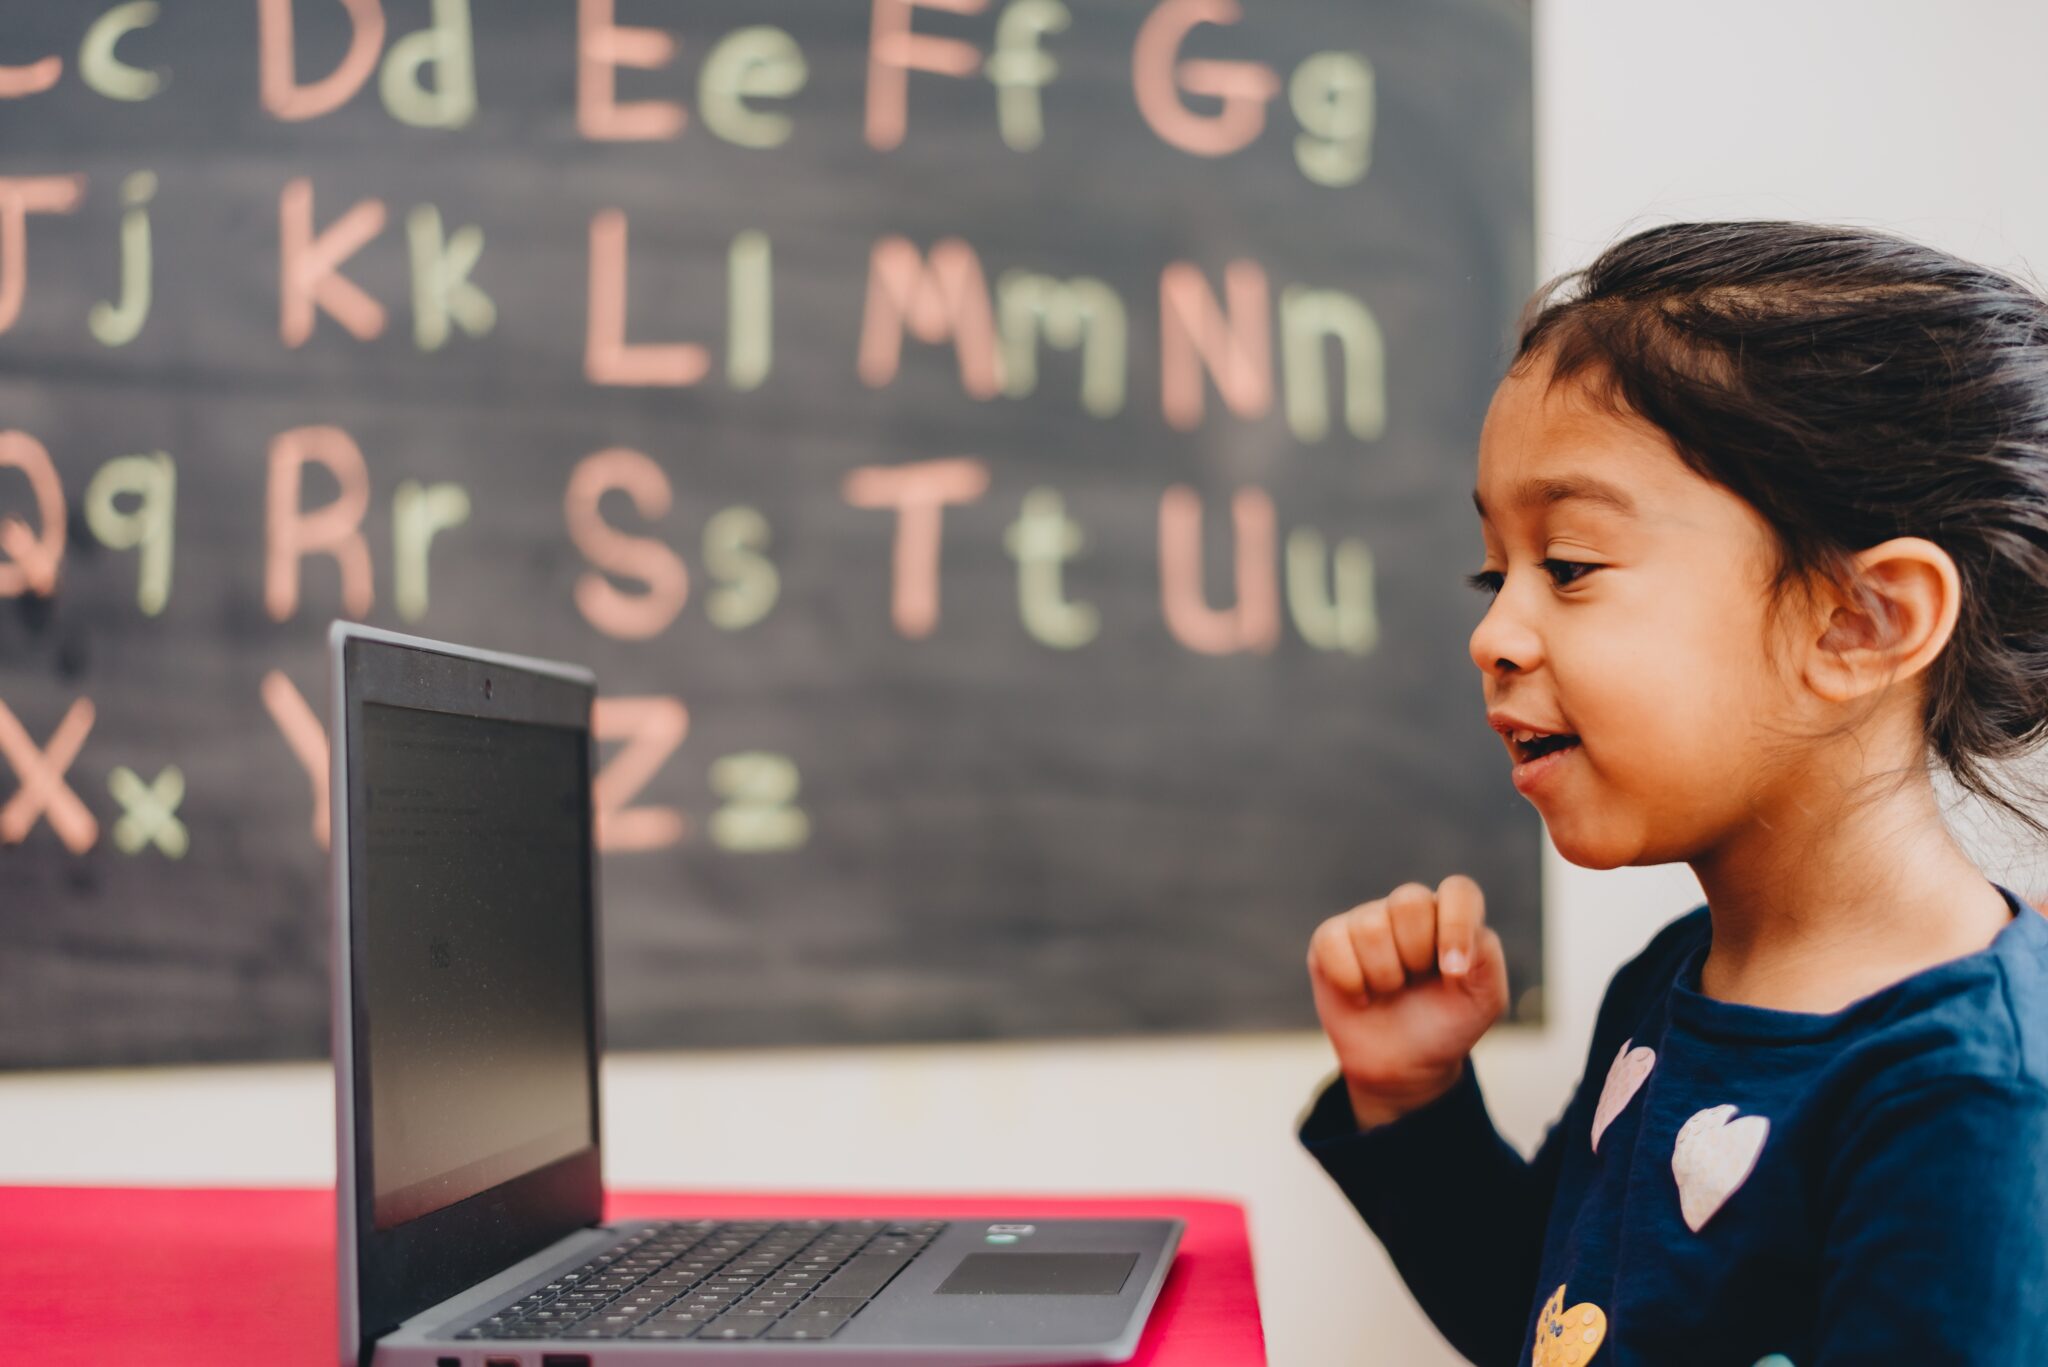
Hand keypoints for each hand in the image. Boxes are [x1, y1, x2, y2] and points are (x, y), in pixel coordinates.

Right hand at [1306, 874, 1509, 1128]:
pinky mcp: (1330, 939)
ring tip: (1389, 991)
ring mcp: (1367, 921)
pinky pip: (1333, 941)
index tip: (1454, 974)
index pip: (1458, 891)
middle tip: (1416, 981)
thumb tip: (1452, 948)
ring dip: (1384, 975)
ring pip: (1370, 926)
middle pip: (1409, 900)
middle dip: (1416, 954)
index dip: (1456, 926)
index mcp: (1451, 917)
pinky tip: (1361, 995)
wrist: (1402, 1064)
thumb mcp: (1485, 999)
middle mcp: (1408, 911)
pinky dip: (1350, 980)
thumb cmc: (1446, 1023)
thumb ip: (1486, 958)